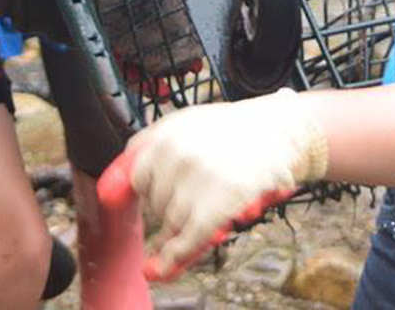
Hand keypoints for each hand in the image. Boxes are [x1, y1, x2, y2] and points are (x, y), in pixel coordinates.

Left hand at [123, 89, 327, 278]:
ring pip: (172, 222)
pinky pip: (185, 240)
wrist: (284, 131)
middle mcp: (175, 154)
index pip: (137, 176)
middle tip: (203, 194)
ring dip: (186, 225)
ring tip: (214, 205)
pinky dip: (172, 259)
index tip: (158, 198)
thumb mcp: (188, 124)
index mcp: (165, 133)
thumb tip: (110, 192)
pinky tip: (160, 270)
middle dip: (173, 206)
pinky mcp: (217, 205)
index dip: (150, 190)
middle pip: (155, 202)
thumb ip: (148, 150)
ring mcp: (196, 180)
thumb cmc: (236, 131)